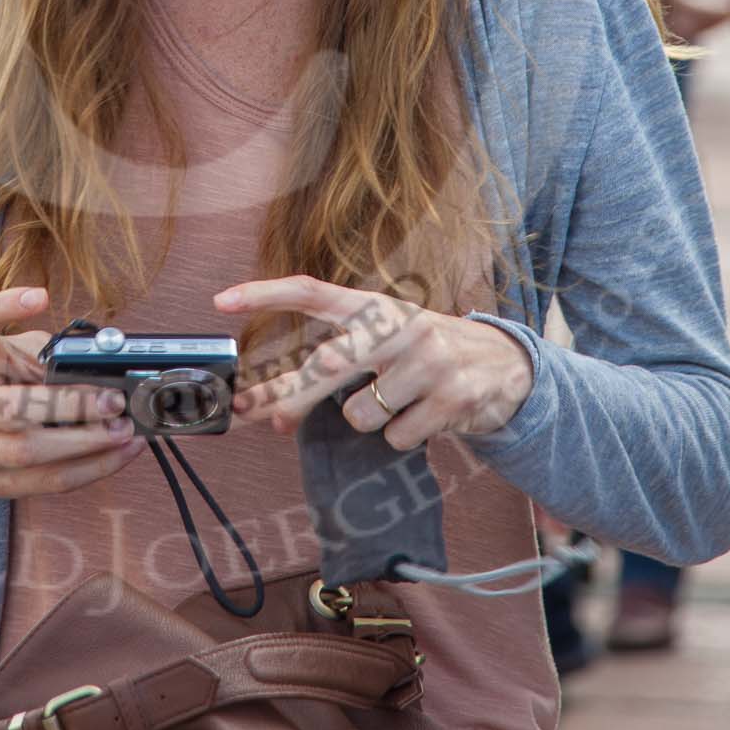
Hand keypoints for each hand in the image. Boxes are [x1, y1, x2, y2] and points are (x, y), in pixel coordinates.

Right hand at [0, 288, 144, 503]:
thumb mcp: (13, 349)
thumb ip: (49, 351)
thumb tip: (105, 365)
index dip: (5, 308)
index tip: (40, 296)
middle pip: (12, 408)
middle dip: (72, 407)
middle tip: (115, 401)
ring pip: (31, 455)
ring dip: (89, 446)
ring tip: (127, 432)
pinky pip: (48, 483)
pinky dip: (92, 469)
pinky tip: (121, 453)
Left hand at [213, 275, 534, 450]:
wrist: (509, 365)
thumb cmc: (428, 352)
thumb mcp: (388, 335)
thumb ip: (339, 359)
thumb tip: (275, 410)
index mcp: (375, 307)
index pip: (312, 291)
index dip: (265, 294)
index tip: (221, 301)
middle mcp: (399, 326)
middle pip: (326, 365)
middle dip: (290, 398)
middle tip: (265, 419)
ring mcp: (427, 361)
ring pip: (359, 414)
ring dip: (370, 418)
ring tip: (402, 400)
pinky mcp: (450, 398)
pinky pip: (396, 437)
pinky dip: (405, 435)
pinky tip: (428, 414)